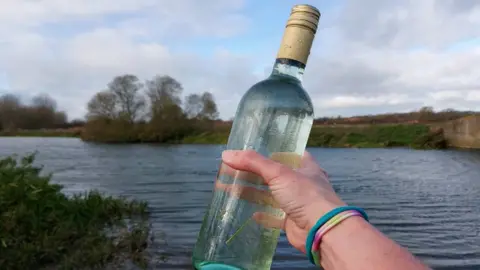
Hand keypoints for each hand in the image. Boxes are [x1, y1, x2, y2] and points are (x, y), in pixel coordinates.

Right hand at [218, 150, 345, 252]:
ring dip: (250, 192)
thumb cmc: (305, 195)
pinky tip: (249, 213)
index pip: (286, 154)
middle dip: (251, 173)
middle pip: (272, 175)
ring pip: (269, 195)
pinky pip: (273, 216)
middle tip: (230, 170)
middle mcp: (301, 183)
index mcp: (304, 166)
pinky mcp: (291, 221)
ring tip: (227, 189)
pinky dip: (261, 214)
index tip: (250, 151)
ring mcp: (296, 203)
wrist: (321, 230)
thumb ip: (252, 162)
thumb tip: (226, 154)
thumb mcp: (278, 173)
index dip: (269, 151)